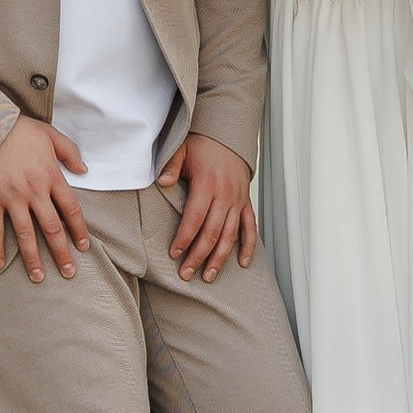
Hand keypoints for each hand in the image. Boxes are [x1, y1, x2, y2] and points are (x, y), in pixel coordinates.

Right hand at [0, 112, 94, 280]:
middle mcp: (34, 192)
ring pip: (26, 234)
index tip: (83, 246)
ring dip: (33, 258)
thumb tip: (83, 170)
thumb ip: (69, 152)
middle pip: (52, 228)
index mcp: (51, 176)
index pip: (71, 209)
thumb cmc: (17, 129)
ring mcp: (12, 198)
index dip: (79, 230)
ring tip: (38, 277)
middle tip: (68, 272)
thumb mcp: (49, 134)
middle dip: (61, 252)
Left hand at [162, 132, 258, 280]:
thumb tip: (162, 182)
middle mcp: (225, 195)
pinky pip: (250, 227)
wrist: (228, 136)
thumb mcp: (181, 149)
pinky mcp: (246, 203)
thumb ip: (170, 165)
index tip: (174, 254)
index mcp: (207, 184)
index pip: (194, 218)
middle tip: (186, 274)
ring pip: (230, 235)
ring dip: (220, 258)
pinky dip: (248, 246)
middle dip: (198, 256)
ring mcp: (237, 201)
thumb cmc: (201, 146)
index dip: (184, 238)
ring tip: (208, 276)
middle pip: (212, 232)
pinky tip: (243, 263)